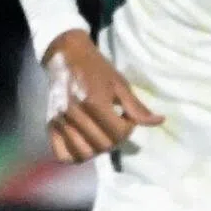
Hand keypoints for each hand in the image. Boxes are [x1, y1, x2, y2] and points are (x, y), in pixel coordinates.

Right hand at [42, 29, 163, 163]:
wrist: (68, 55)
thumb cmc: (97, 67)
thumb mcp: (120, 83)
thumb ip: (137, 107)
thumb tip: (160, 121)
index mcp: (95, 101)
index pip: (118, 133)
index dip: (128, 129)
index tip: (127, 118)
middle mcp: (75, 114)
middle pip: (103, 145)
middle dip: (115, 139)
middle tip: (116, 126)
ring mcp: (60, 121)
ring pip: (84, 153)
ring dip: (98, 149)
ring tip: (102, 135)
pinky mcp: (50, 125)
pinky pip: (63, 155)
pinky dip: (75, 155)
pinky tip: (85, 143)